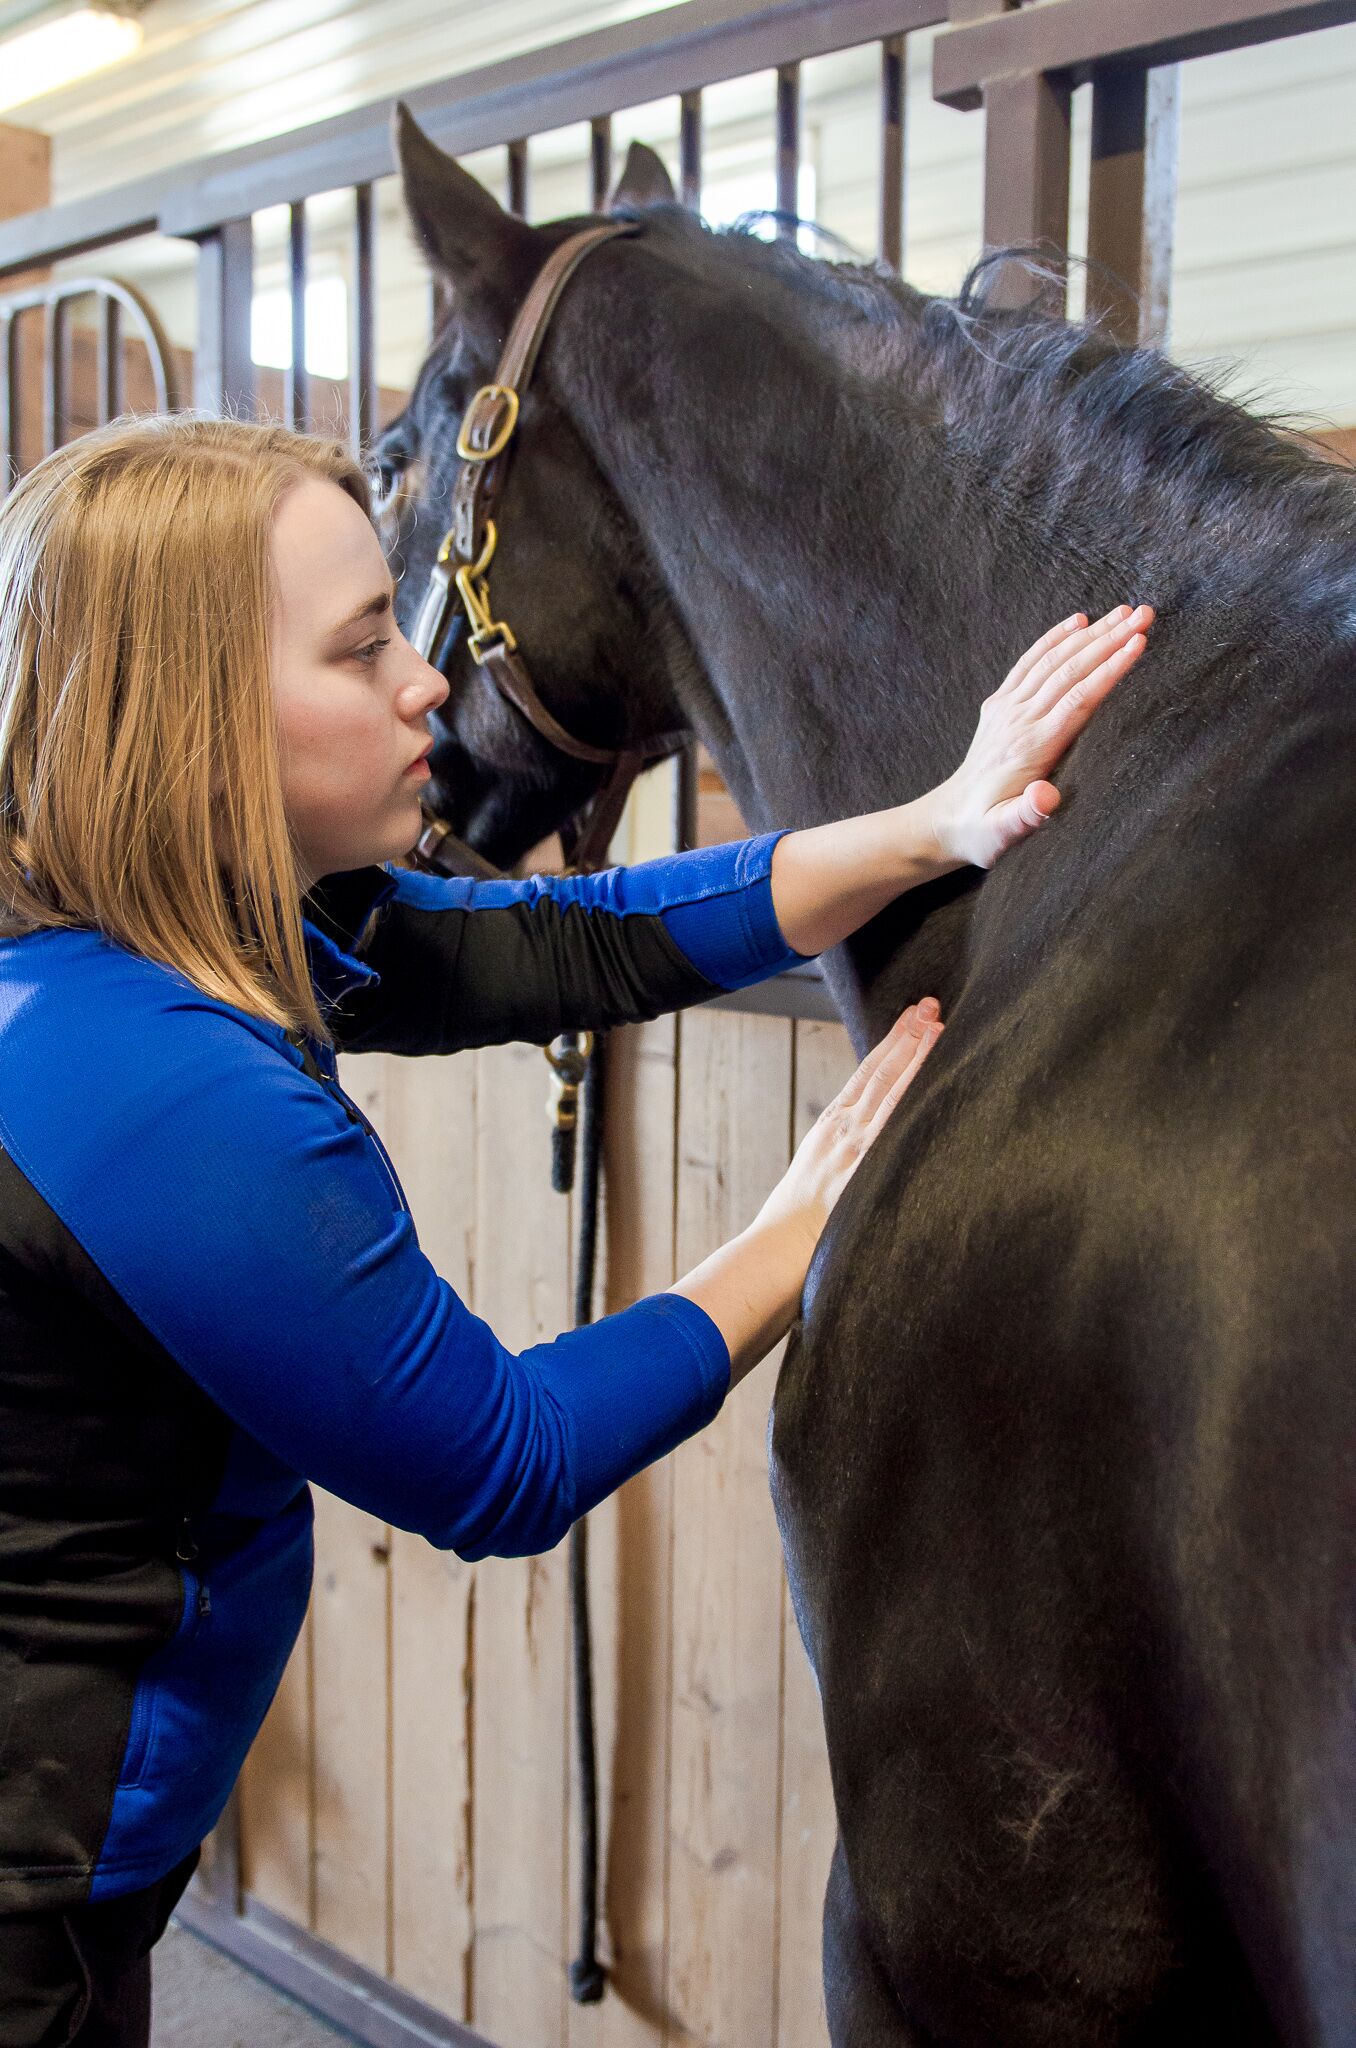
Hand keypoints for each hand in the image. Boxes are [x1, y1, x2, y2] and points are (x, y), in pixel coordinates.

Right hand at [754, 998, 943, 1257]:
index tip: (908, 1022)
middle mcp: (842, 1131)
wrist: (775, 1250)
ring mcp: (855, 1145)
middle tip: (929, 1005)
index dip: (888, 1047)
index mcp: (828, 1130)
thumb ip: (837, 1161)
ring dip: (914, 1052)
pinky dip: (912, 1087)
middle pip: (879, 1073)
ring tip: (935, 1022)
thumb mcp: (812, 1182)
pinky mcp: (865, 1163)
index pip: (864, 1077)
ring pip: (889, 1087)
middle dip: (906, 1037)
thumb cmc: (791, 1227)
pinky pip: (895, 1117)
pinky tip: (930, 1066)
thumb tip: (854, 1158)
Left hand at [934, 604, 1153, 870]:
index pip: (1077, 698)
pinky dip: (1053, 639)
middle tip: (1145, 614)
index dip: (1109, 669)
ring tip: (1125, 612)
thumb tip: (1046, 798)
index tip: (1138, 643)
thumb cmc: (984, 832)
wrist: (948, 821)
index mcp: (1030, 746)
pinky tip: (1077, 621)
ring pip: (1053, 660)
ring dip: (1091, 633)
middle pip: (1070, 670)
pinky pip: (1029, 663)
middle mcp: (1018, 719)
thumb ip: (1027, 816)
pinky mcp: (1000, 704)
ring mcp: (1007, 708)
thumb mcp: (1005, 834)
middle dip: (1110, 639)